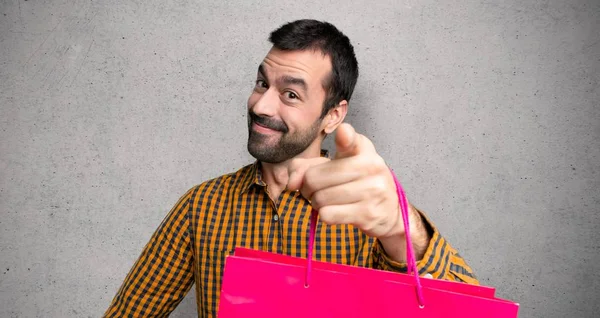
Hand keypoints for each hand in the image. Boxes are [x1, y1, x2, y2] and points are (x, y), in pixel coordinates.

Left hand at [287, 123, 403, 238]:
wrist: (389, 209)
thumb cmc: (357, 182)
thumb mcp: (335, 165)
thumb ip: (306, 167)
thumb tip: (291, 183)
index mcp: (362, 148)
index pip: (351, 139)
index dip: (345, 136)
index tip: (343, 132)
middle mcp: (371, 166)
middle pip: (314, 178)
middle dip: (307, 188)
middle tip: (315, 190)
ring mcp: (372, 191)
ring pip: (320, 198)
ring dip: (316, 203)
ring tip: (327, 200)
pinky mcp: (368, 213)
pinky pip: (328, 215)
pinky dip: (325, 215)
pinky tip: (335, 211)